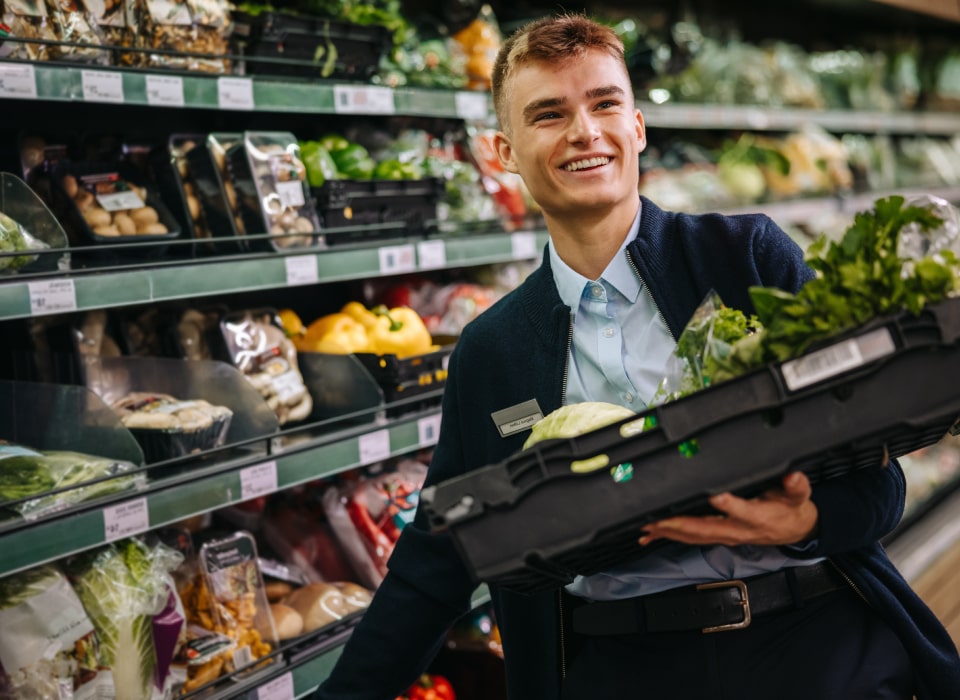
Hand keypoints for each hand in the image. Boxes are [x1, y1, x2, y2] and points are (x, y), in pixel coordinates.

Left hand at [638, 472, 818, 546]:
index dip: (728, 505)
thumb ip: (796, 486)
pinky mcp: (719, 537)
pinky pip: (691, 539)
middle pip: (706, 529)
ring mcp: (726, 536)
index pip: (742, 511)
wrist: (794, 531)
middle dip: (679, 525)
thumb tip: (793, 476)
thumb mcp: (799, 496)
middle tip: (657, 519)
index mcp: (757, 518)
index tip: (714, 496)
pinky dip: (669, 537)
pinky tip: (650, 536)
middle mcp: (737, 531)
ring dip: (669, 533)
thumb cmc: (791, 510)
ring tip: (647, 527)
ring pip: (694, 537)